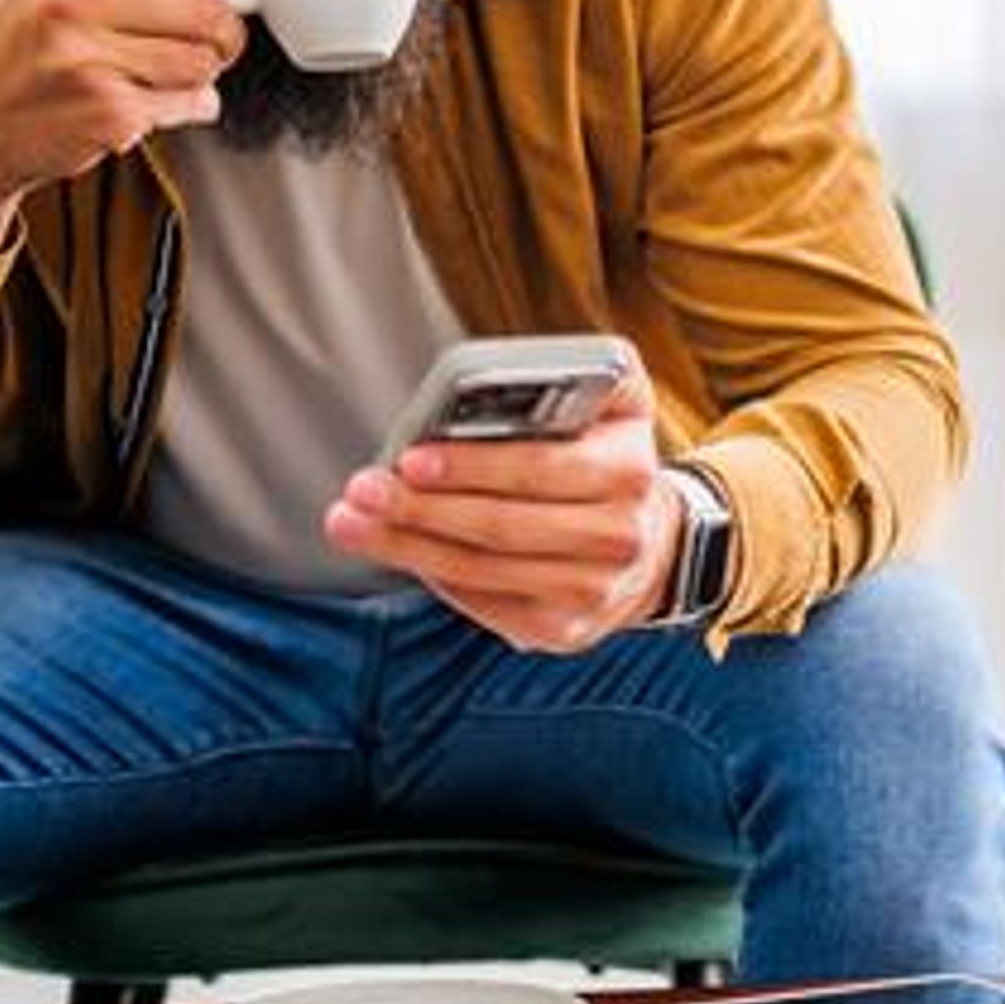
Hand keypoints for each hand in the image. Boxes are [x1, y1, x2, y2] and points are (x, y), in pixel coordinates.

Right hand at [0, 0, 250, 247]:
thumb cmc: (24, 41)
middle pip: (209, 6)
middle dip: (223, 30)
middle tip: (206, 39)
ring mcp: (84, 57)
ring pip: (205, 60)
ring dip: (201, 74)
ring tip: (161, 72)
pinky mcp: (104, 112)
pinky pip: (190, 104)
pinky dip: (183, 109)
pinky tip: (142, 104)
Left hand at [321, 371, 686, 653]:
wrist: (653, 545)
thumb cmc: (605, 458)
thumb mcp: (612, 404)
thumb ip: (575, 373)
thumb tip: (481, 386)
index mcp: (630, 469)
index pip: (541, 470)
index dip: (472, 466)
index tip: (410, 459)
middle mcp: (621, 537)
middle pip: (502, 526)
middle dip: (421, 508)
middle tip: (362, 490)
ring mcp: (593, 592)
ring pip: (482, 570)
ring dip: (407, 546)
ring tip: (351, 523)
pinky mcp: (563, 629)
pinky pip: (483, 603)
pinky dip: (435, 576)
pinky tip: (399, 550)